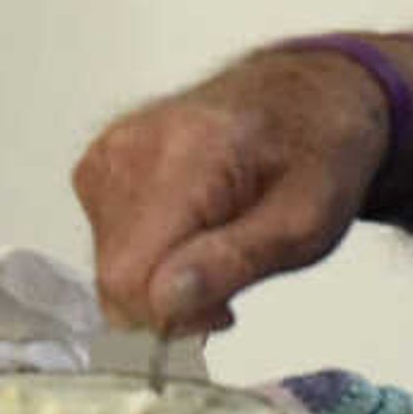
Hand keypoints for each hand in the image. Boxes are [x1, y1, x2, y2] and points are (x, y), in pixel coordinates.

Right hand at [71, 47, 390, 335]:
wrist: (302, 98)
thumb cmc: (314, 156)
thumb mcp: (306, 223)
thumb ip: (235, 260)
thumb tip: (165, 301)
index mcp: (184, 157)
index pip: (128, 277)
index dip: (173, 315)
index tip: (224, 309)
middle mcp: (129, 149)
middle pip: (114, 276)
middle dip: (168, 301)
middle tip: (227, 279)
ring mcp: (106, 152)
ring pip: (107, 265)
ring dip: (157, 279)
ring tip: (214, 248)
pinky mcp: (98, 162)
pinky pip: (106, 240)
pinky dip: (144, 252)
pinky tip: (187, 230)